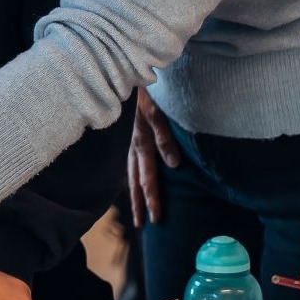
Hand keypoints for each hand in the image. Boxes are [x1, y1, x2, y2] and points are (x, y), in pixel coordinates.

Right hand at [128, 89, 179, 226]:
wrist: (125, 74)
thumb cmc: (145, 91)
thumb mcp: (157, 112)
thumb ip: (164, 137)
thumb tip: (174, 165)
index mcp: (141, 144)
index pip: (147, 180)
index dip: (152, 200)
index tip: (156, 220)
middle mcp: (132, 146)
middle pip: (135, 181)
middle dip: (139, 204)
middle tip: (142, 225)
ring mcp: (128, 140)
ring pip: (129, 173)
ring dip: (134, 193)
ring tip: (136, 209)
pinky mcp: (129, 134)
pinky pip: (129, 161)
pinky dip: (131, 176)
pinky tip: (133, 180)